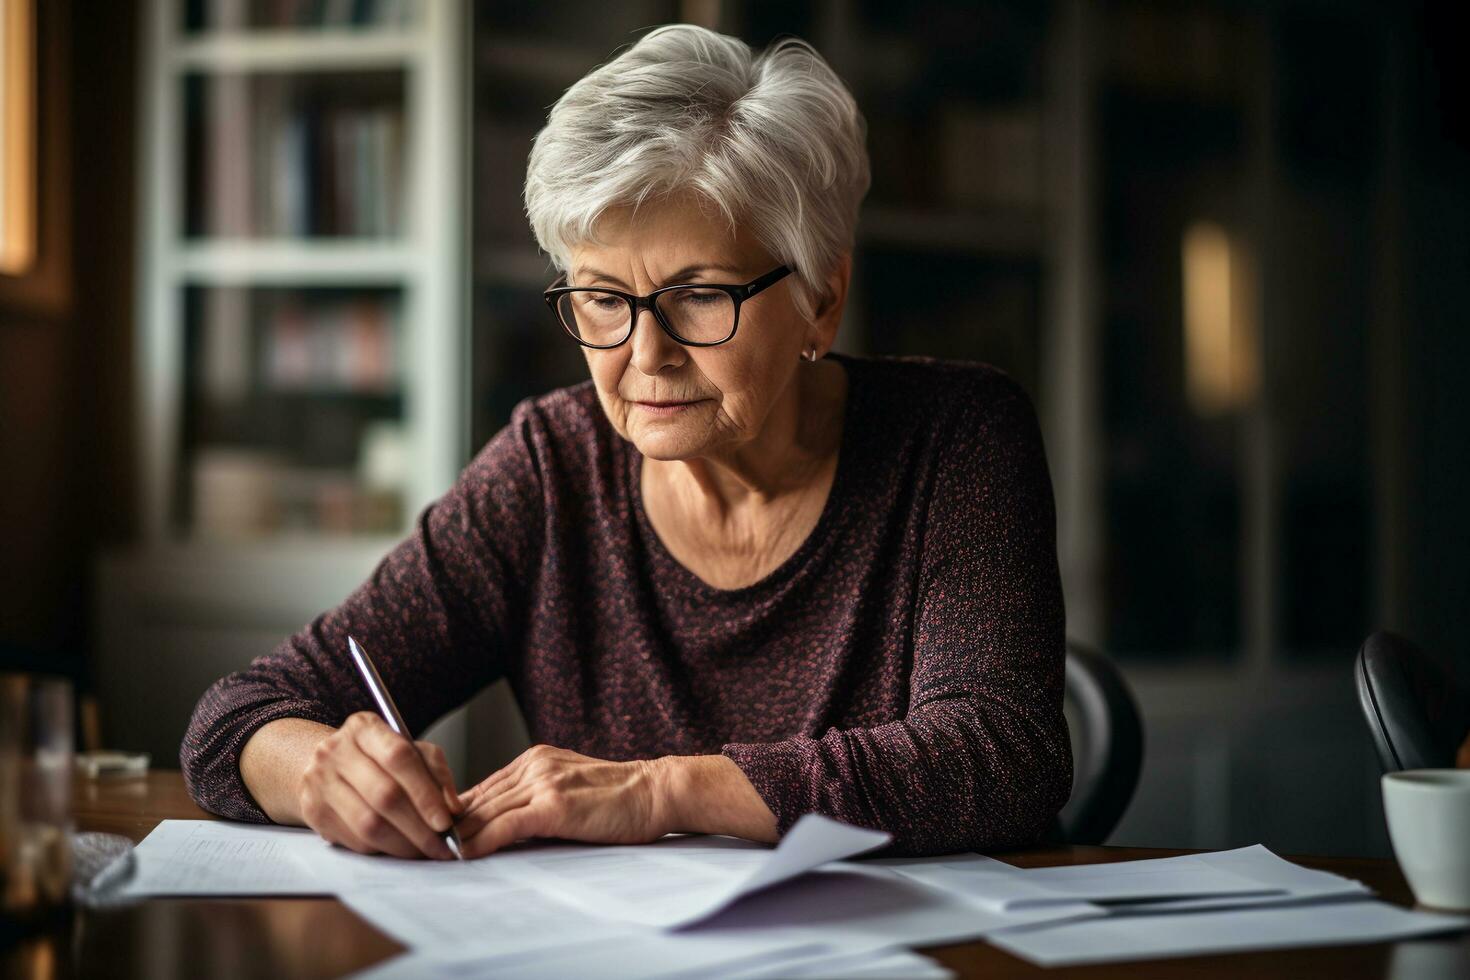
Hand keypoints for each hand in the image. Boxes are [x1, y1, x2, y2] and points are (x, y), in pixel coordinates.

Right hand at [297, 711, 462, 859]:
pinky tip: (400, 848)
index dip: (425, 793)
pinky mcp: (313, 812)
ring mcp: (319, 782)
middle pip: (384, 795)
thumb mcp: (410, 750)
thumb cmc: (378, 758)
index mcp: (364, 728)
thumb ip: (436, 772)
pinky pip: (355, 840)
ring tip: (425, 851)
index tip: (446, 820)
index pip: (399, 758)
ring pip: (368, 824)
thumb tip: (452, 808)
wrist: (329, 766)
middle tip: (442, 845)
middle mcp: (335, 752)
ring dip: (403, 845)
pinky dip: (383, 849)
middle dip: (419, 827)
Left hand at [454, 745, 667, 857]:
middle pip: (476, 799)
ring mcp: (544, 782)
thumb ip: (535, 798)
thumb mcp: (569, 787)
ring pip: (485, 811)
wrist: (656, 792)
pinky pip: (506, 824)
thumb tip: (497, 825)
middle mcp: (534, 765)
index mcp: (535, 759)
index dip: (453, 812)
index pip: (481, 788)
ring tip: (433, 856)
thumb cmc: (619, 797)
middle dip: (446, 826)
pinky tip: (465, 855)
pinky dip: (481, 841)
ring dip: (456, 836)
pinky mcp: (555, 805)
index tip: (434, 832)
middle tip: (420, 847)